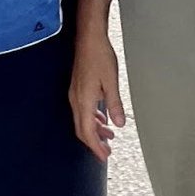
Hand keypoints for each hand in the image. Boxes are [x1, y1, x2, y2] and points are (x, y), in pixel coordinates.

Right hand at [69, 29, 125, 161]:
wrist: (89, 39)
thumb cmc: (99, 56)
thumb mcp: (112, 81)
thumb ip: (115, 104)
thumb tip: (118, 123)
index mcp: (84, 101)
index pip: (87, 132)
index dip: (95, 147)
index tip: (104, 156)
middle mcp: (76, 100)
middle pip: (82, 129)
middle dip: (94, 143)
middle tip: (106, 152)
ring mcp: (75, 94)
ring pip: (82, 120)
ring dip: (94, 130)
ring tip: (108, 136)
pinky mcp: (78, 88)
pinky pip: (82, 110)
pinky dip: (92, 118)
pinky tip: (102, 117)